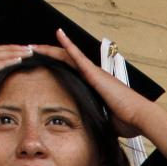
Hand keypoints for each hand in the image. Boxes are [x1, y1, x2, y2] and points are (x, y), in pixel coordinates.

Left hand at [43, 29, 166, 152]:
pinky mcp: (94, 72)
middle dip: (46, 55)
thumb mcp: (104, 121)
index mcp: (92, 86)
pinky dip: (67, 43)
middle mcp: (92, 75)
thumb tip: (90, 132)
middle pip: (64, 60)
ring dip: (48, 49)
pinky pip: (78, 55)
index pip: (69, 71)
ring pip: (66, 55)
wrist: (138, 117)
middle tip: (28, 52)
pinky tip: (58, 33)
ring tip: (32, 46)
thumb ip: (94, 120)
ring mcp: (93, 72)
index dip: (53, 66)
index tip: (39, 65)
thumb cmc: (127, 121)